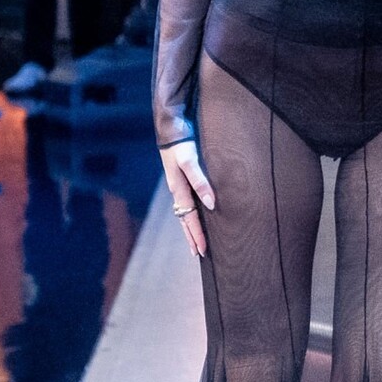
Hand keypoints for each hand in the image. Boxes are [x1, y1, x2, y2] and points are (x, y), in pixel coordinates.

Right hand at [160, 138, 214, 255]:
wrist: (171, 128)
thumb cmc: (180, 145)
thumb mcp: (189, 162)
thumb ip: (200, 182)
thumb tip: (211, 204)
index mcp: (178, 190)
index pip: (190, 218)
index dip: (196, 235)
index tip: (203, 251)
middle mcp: (177, 190)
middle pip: (185, 220)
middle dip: (192, 237)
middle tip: (200, 253)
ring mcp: (179, 185)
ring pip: (185, 212)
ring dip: (191, 228)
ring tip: (196, 241)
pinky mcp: (182, 178)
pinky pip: (187, 202)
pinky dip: (192, 214)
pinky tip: (198, 215)